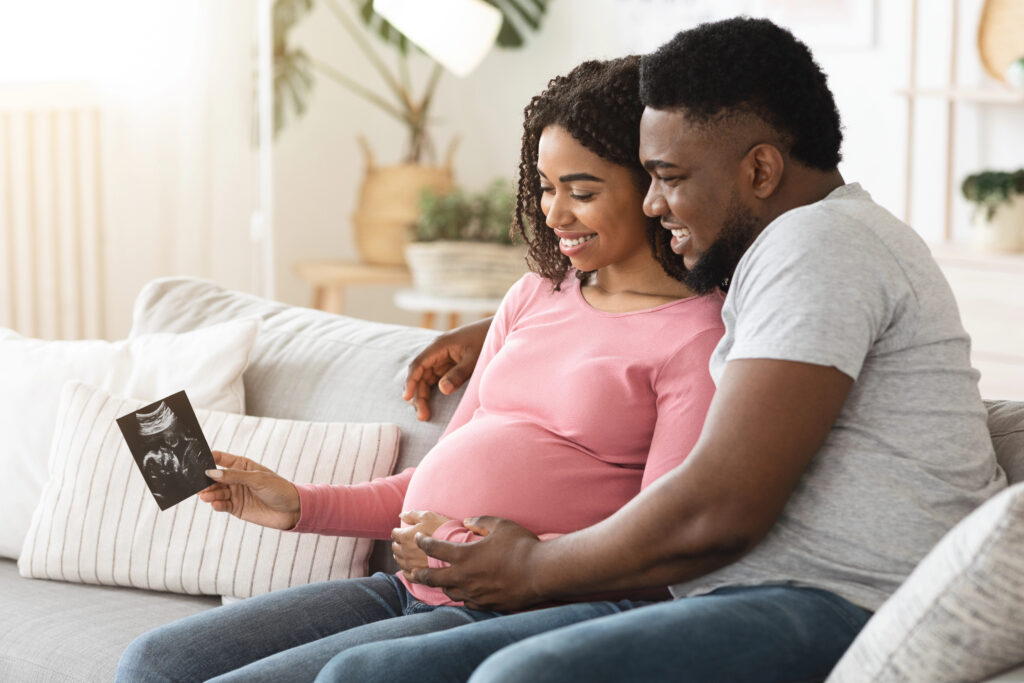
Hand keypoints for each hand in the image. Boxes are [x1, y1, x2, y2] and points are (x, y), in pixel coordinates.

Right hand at [199, 450, 300, 529]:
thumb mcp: (257, 479)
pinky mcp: (236, 508)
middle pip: (215, 478)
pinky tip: (215, 504)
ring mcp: (235, 493)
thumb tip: (212, 472)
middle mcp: (236, 479)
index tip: (197, 461)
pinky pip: (222, 505)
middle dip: (206, 481)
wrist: (292, 510)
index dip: (209, 459)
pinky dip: (217, 505)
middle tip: (198, 485)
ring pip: (216, 492)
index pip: (221, 459)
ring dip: (209, 494)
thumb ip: (234, 476)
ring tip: (205, 496)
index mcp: (241, 465)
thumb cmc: (279, 488)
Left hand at [391, 510, 451, 579]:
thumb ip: (412, 515)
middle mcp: (406, 553)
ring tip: (411, 552)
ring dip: (402, 556)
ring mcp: (412, 566)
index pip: (394, 534)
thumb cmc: (444, 529)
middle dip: (399, 543)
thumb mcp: (428, 516)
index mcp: (406, 537)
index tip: (406, 531)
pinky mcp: (420, 577)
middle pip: (395, 548)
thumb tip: (401, 516)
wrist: (459, 548)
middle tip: (408, 541)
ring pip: (400, 561)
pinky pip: (408, 576)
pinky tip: (413, 567)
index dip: (399, 531)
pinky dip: (407, 570)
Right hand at [403, 317, 490, 420]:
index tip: (407, 397)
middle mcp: (436, 352)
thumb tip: (443, 389)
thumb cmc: (486, 341)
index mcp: (439, 346)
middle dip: (418, 395)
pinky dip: (430, 392)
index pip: (418, 364)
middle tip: (423, 416)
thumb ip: (459, 374)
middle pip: (419, 375)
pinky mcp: (448, 365)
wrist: (499, 332)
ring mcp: (441, 359)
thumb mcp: (474, 359)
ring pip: (425, 379)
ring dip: (423, 396)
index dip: (410, 381)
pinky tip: (429, 406)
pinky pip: (434, 380)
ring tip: (425, 415)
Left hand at [411, 516, 542, 611]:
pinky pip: (466, 602)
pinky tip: (463, 593)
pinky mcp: (486, 604)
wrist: (540, 572)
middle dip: (418, 574)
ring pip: (448, 592)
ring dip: (441, 586)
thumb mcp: (500, 525)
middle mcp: (464, 577)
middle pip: (432, 578)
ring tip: (437, 582)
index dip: (423, 542)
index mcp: (464, 555)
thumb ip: (480, 522)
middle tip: (411, 571)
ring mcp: (474, 593)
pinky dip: (461, 596)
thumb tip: (467, 521)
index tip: (418, 538)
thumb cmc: (521, 545)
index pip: (434, 549)